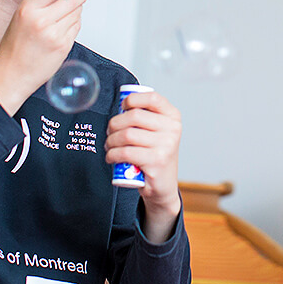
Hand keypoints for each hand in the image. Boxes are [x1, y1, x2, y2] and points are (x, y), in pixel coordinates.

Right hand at [0, 0, 86, 115]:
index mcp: (27, 9)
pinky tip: (62, 30)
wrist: (13, 74)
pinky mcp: (64, 45)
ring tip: (63, 17)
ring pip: (77, 12)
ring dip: (75, 11)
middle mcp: (41, 21)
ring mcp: (55, 34)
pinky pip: (77, 27)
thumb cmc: (15, 46)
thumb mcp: (19, 16)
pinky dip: (73, 25)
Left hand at [105, 91, 183, 242]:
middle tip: (109, 133)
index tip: (122, 107)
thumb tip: (120, 103)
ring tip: (109, 146)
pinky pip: (125, 152)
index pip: (152, 98)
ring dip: (111, 141)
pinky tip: (111, 157)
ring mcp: (166, 146)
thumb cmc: (154, 154)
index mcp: (173, 117)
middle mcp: (172, 129)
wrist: (163, 185)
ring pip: (127, 135)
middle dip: (114, 124)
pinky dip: (112, 154)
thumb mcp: (156, 132)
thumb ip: (144, 117)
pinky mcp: (156, 161)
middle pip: (134, 116)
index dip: (132, 99)